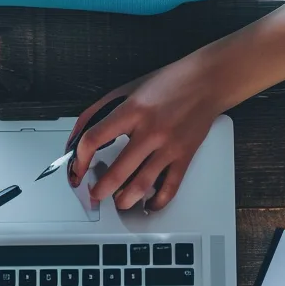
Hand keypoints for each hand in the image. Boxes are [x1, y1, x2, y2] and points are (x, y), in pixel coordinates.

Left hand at [68, 62, 224, 211]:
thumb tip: (77, 139)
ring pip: (142, 184)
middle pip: (118, 170)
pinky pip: (170, 188)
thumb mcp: (126, 89)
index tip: (77, 171)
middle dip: (100, 190)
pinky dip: (157, 202)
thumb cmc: (167, 83)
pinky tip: (148, 204)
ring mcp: (169, 146)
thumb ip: (98, 112)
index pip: (95, 139)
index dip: (80, 160)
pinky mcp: (185, 156)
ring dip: (125, 200)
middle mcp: (150, 130)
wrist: (207, 81)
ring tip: (118, 202)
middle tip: (94, 195)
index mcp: (132, 110)